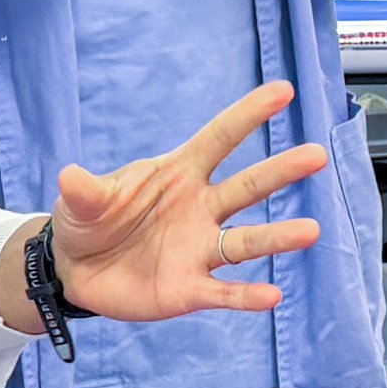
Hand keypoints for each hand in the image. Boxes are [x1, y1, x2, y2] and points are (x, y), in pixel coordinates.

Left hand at [29, 82, 330, 326]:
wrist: (76, 271)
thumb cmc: (88, 221)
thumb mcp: (81, 201)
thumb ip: (85, 191)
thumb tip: (70, 177)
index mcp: (179, 174)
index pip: (219, 138)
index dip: (248, 115)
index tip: (283, 91)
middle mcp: (200, 208)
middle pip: (247, 188)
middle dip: (281, 171)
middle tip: (316, 155)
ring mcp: (199, 249)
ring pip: (245, 241)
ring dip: (277, 237)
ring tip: (310, 231)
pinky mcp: (190, 288)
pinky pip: (223, 292)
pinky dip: (247, 296)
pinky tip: (272, 296)